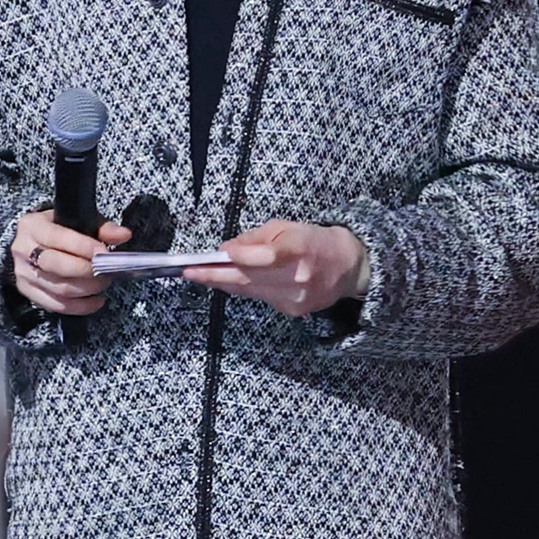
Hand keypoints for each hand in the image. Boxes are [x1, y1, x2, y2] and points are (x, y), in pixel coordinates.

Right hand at [11, 208, 131, 316]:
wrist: (30, 244)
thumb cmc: (58, 230)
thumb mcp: (77, 221)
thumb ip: (100, 227)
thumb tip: (123, 235)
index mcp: (32, 226)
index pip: (58, 237)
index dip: (84, 247)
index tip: (105, 253)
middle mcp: (23, 249)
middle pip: (56, 265)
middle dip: (86, 271)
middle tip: (106, 271)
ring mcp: (24, 273)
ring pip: (59, 288)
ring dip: (87, 289)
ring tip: (103, 283)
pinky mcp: (28, 291)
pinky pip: (56, 305)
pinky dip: (80, 307)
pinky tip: (96, 301)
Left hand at [182, 220, 369, 317]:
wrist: (348, 266)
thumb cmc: (315, 242)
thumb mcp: (286, 227)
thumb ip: (256, 238)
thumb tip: (228, 250)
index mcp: (300, 249)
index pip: (267, 256)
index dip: (241, 256)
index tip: (218, 253)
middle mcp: (298, 277)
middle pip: (250, 279)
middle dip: (215, 276)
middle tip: (189, 272)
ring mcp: (295, 297)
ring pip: (250, 291)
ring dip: (224, 283)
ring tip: (202, 274)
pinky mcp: (293, 310)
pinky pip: (261, 298)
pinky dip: (247, 288)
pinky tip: (238, 280)